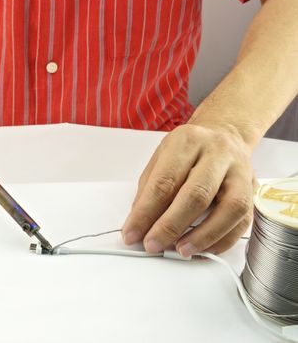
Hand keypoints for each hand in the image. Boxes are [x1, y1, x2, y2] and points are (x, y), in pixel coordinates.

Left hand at [122, 123, 254, 256]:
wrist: (225, 134)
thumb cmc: (189, 150)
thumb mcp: (161, 158)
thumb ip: (148, 189)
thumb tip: (138, 224)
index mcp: (187, 142)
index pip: (164, 181)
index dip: (145, 212)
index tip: (132, 233)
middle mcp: (218, 153)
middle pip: (196, 194)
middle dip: (171, 226)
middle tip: (153, 244)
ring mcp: (240, 171)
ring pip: (229, 208)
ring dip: (203, 236)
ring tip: (181, 250)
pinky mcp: (253, 190)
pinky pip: (243, 220)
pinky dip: (222, 240)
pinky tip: (204, 249)